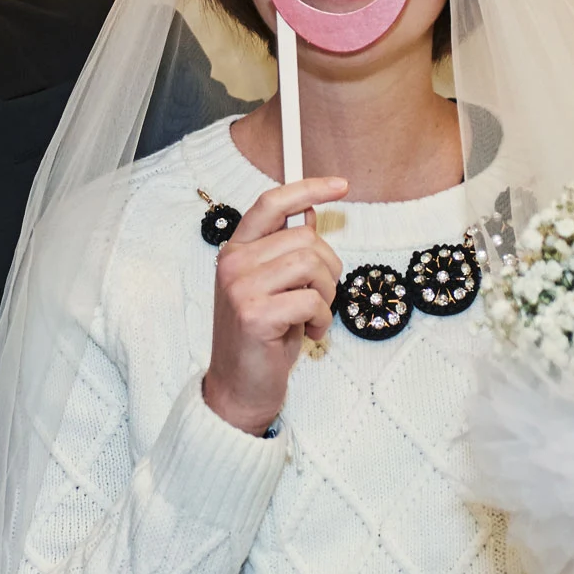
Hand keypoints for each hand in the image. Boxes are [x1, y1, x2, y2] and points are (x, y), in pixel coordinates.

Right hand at [204, 177, 347, 435]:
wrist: (239, 388)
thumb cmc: (263, 339)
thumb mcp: (275, 287)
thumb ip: (287, 251)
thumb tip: (309, 213)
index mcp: (236, 251)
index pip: (271, 203)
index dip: (307, 188)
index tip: (340, 185)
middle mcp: (233, 263)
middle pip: (304, 237)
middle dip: (327, 268)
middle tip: (320, 297)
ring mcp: (240, 288)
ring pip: (311, 265)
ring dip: (326, 294)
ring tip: (313, 316)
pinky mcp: (254, 314)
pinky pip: (311, 300)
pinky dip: (322, 320)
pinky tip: (309, 334)